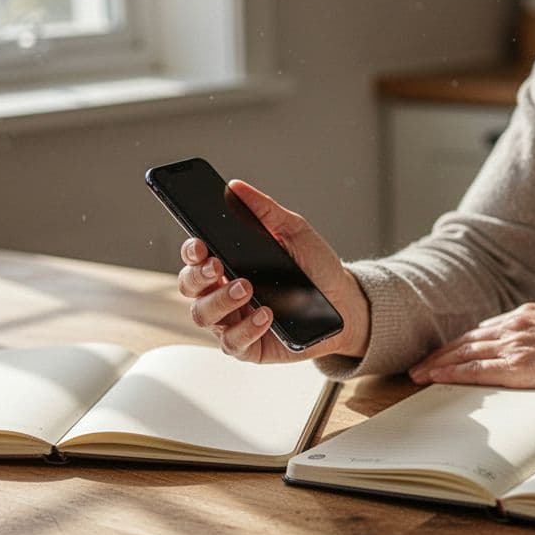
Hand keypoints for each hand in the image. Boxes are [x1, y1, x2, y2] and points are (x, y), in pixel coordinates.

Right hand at [177, 180, 370, 362]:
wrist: (345, 302)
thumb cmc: (316, 269)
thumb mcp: (296, 232)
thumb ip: (266, 212)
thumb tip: (236, 187)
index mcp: (228, 263)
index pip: (194, 257)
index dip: (190, 251)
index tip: (200, 244)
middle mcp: (223, 293)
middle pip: (189, 286)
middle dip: (198, 275)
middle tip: (219, 265)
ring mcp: (233, 322)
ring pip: (203, 315)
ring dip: (221, 300)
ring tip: (247, 288)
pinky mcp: (249, 347)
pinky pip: (232, 343)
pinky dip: (246, 329)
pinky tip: (266, 314)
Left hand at [408, 303, 534, 393]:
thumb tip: (523, 348)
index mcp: (525, 315)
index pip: (481, 331)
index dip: (458, 344)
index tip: (443, 353)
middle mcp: (515, 326)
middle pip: (466, 340)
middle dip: (440, 353)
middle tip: (418, 364)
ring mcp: (514, 345)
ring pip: (465, 353)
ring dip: (438, 364)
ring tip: (418, 374)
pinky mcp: (517, 366)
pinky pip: (476, 370)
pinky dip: (452, 373)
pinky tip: (436, 378)